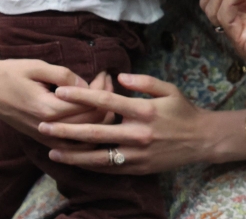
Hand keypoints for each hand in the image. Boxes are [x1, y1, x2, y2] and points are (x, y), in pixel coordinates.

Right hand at [0, 20, 113, 148]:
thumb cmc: (11, 73)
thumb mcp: (38, 66)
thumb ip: (65, 76)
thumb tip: (87, 86)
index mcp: (48, 110)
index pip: (89, 106)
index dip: (102, 89)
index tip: (104, 73)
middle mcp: (48, 128)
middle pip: (92, 122)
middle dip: (104, 100)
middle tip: (106, 80)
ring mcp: (45, 137)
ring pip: (84, 136)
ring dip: (99, 116)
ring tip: (101, 94)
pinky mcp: (42, 139)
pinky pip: (71, 146)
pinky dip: (86, 134)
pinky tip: (91, 117)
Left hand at [42, 75, 245, 171]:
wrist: (202, 139)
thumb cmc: (184, 111)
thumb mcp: (169, 89)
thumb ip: (144, 82)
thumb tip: (119, 77)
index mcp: (144, 110)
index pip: (106, 102)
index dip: (81, 97)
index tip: (61, 92)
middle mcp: (137, 133)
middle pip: (94, 132)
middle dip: (66, 129)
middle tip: (43, 125)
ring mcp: (136, 154)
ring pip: (97, 156)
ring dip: (72, 153)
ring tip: (52, 149)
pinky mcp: (137, 169)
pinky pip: (109, 169)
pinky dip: (90, 166)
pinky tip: (75, 162)